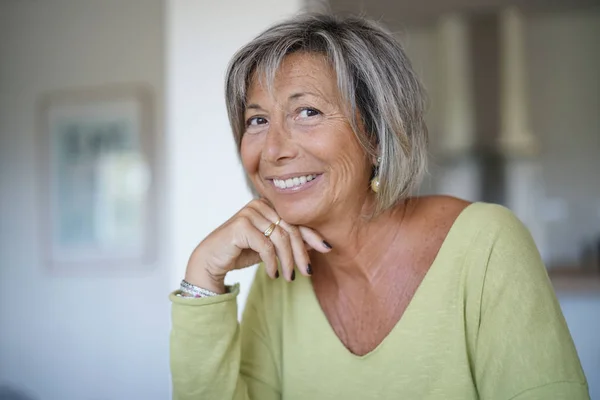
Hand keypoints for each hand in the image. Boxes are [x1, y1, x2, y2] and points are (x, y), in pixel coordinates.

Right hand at [184, 198, 331, 292]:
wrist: (211, 260)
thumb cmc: (241, 252)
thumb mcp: (270, 246)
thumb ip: (289, 241)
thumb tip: (317, 243)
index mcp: (268, 205)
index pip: (296, 220)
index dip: (312, 235)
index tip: (327, 249)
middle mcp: (259, 205)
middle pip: (291, 229)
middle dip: (301, 253)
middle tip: (307, 272)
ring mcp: (249, 213)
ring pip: (280, 238)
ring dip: (287, 261)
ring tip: (289, 277)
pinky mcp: (240, 225)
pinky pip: (266, 246)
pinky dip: (272, 262)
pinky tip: (273, 274)